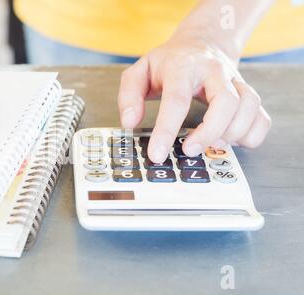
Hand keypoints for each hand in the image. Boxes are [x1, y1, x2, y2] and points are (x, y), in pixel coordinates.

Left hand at [118, 36, 271, 162]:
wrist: (201, 43)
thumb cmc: (168, 63)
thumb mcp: (139, 72)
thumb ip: (129, 96)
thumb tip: (129, 123)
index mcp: (182, 66)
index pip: (177, 99)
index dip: (166, 130)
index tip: (157, 154)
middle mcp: (214, 71)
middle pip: (226, 101)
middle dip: (209, 133)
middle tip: (189, 151)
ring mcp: (234, 81)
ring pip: (249, 107)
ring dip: (232, 134)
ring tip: (210, 145)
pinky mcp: (247, 94)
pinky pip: (262, 117)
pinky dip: (251, 135)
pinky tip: (230, 141)